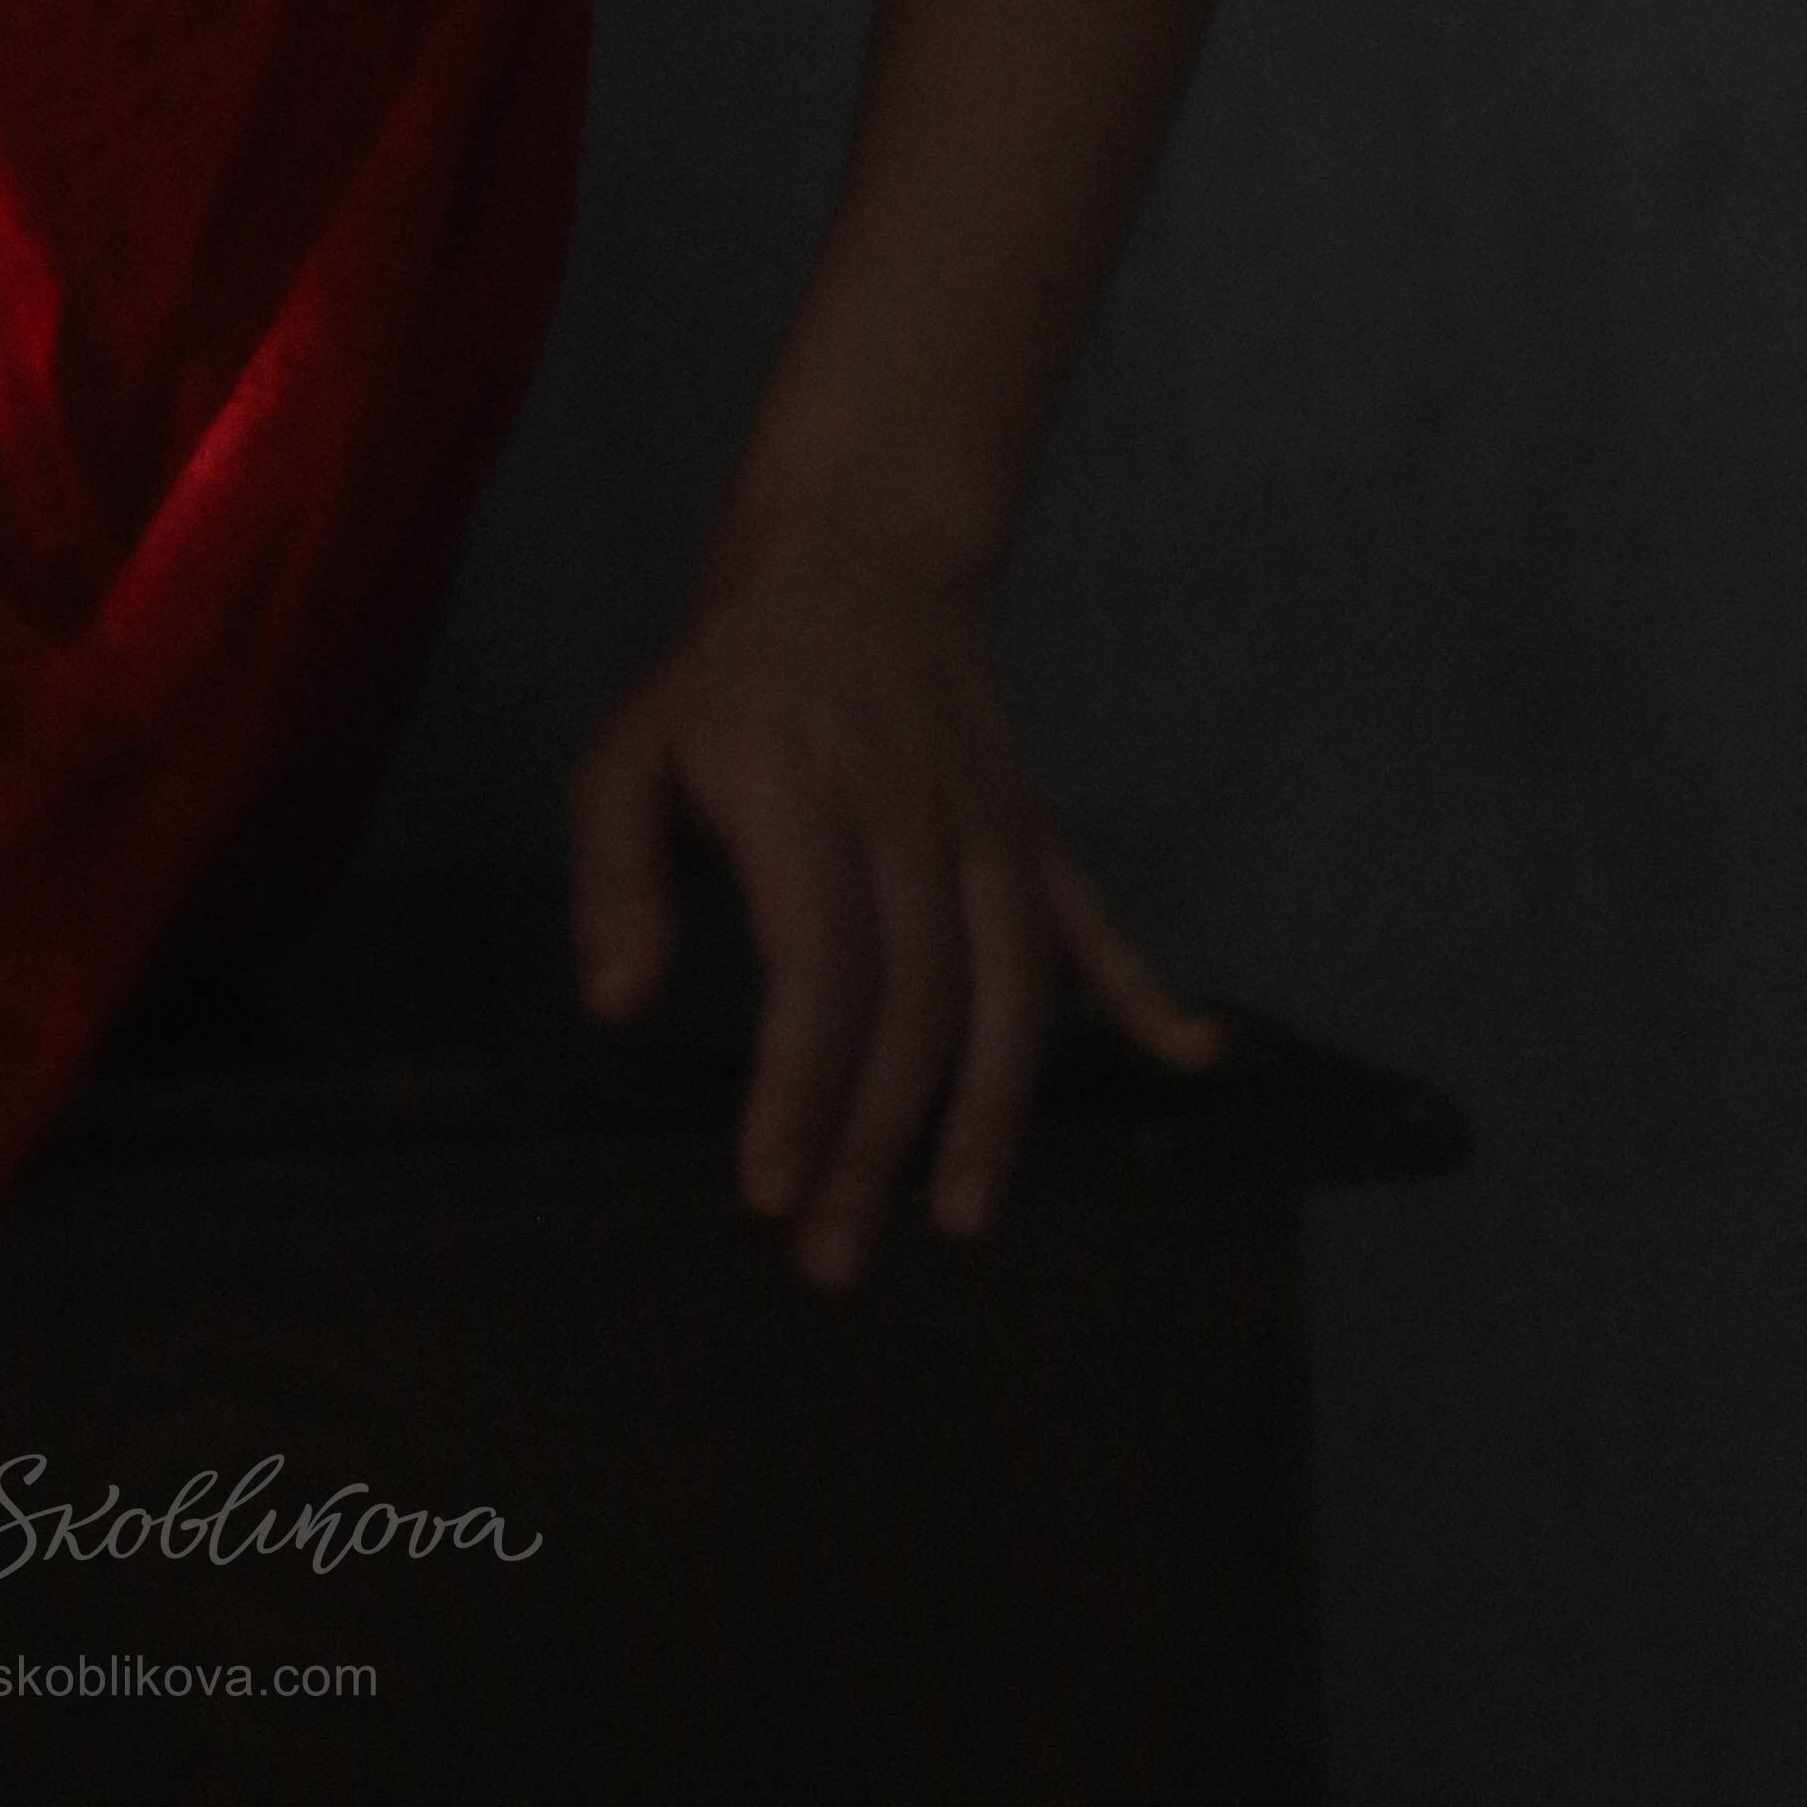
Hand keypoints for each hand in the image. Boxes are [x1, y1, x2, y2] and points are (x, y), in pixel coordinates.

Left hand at [564, 499, 1222, 1285]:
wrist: (857, 547)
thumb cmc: (729, 678)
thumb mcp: (630, 752)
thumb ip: (611, 878)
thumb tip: (612, 1006)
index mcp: (806, 804)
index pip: (819, 973)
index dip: (801, 1091)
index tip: (771, 1193)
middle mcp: (912, 822)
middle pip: (914, 1010)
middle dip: (875, 1148)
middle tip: (831, 1259)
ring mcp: (988, 827)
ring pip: (1007, 990)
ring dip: (992, 1115)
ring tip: (961, 1219)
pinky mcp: (1033, 830)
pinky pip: (1094, 918)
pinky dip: (1145, 987)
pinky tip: (1195, 1054)